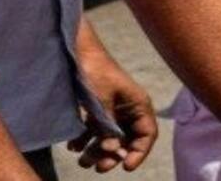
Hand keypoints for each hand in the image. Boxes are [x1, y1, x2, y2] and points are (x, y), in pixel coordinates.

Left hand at [71, 40, 157, 171]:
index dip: (138, 153)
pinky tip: (73, 146)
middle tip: (98, 167)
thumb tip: (111, 149)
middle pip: (127, 141)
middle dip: (113, 156)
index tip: (124, 166)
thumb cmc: (95, 71)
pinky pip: (94, 133)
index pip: (147, 135)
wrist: (75, 52)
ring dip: (97, 152)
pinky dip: (85, 142)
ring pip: (109, 140)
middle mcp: (128, 111)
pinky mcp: (96, 111)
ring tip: (82, 160)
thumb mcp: (102, 100)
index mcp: (138, 105)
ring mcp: (112, 112)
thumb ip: (107, 125)